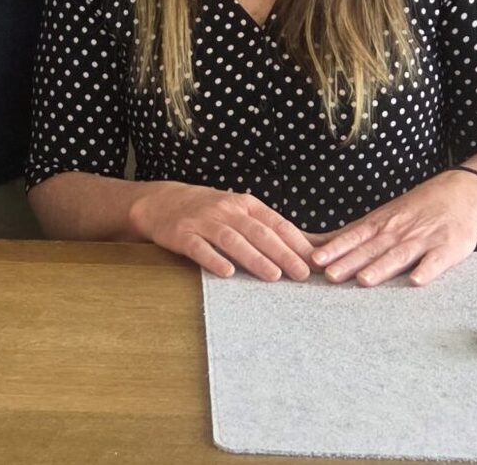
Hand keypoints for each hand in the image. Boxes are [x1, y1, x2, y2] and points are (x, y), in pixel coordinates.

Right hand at [127, 181, 313, 281]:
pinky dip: (214, 259)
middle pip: (258, 232)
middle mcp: (227, 210)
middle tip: (302, 274)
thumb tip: (306, 246)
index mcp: (245, 204)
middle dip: (283, 253)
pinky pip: (199, 248)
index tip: (314, 261)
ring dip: (255, 258)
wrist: (162, 201)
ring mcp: (204, 222)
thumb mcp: (238, 210)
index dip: (296, 242)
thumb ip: (266, 227)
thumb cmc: (209, 211)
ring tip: (273, 276)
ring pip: (233, 240)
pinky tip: (227, 273)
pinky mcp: (182, 234)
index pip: (275, 222)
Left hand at [309, 170, 476, 287]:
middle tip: (330, 276)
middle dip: (350, 262)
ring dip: (381, 267)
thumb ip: (353, 235)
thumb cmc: (416, 210)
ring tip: (364, 280)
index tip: (315, 260)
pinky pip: (436, 262)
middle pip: (371, 248)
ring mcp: (423, 239)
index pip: (354, 237)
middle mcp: (399, 231)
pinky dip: (426, 270)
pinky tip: (416, 281)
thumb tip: (314, 244)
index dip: (335, 248)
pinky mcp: (447, 248)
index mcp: (381, 224)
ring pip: (398, 256)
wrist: (462, 192)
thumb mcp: (382, 217)